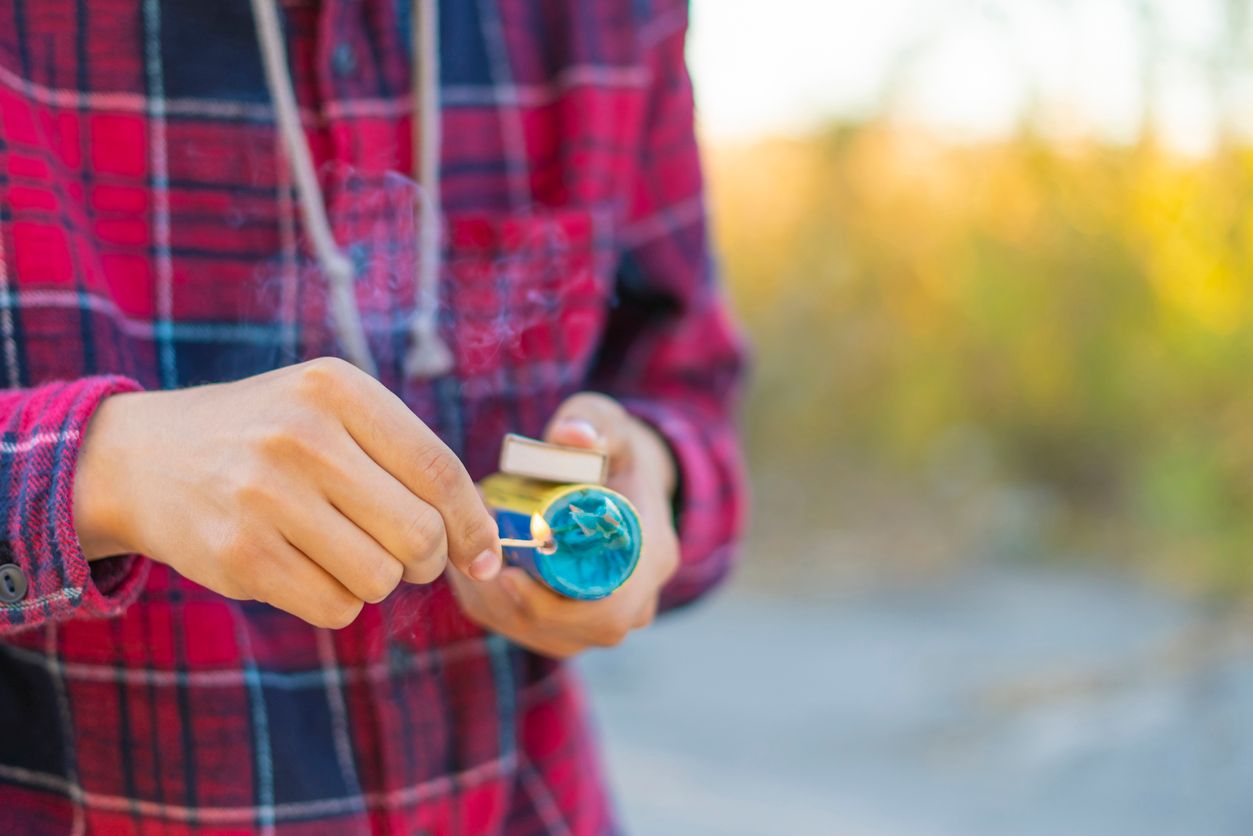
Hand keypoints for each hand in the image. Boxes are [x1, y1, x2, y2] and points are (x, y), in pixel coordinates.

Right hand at [72, 357, 501, 628]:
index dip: (475, 524)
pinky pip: (335, 607)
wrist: (144, 458)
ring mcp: (265, 496)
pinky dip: (336, 600)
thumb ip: (407, 460)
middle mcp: (302, 436)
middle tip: (405, 554)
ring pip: (380, 578)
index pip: (440, 470)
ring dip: (375, 579)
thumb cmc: (268, 438)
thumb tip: (486, 547)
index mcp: (337, 389)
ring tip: (338, 548)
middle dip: (427, 558)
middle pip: (419, 533)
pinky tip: (303, 566)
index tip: (487, 555)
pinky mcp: (239, 555)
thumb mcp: (331, 412)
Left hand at [448, 393, 679, 657]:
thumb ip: (593, 421)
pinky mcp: (575, 626)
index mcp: (652, 557)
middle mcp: (635, 602)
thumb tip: (571, 436)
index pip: (606, 609)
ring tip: (463, 556)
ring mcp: (604, 619)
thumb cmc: (611, 449)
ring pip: (541, 635)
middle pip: (568, 630)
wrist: (620, 479)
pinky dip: (493, 605)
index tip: (506, 575)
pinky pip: (528, 631)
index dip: (554, 605)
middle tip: (469, 559)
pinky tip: (468, 570)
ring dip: (494, 603)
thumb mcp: (608, 423)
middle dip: (509, 602)